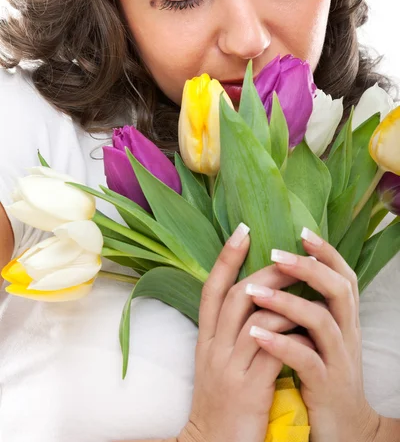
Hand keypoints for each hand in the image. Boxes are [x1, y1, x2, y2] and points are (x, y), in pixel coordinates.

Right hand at [179, 223, 298, 441]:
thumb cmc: (222, 402)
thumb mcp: (217, 363)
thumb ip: (231, 332)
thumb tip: (256, 297)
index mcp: (206, 341)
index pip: (211, 290)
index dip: (226, 258)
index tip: (242, 230)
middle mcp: (214, 349)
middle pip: (237, 296)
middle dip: (265, 272)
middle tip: (288, 255)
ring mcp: (231, 368)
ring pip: (257, 319)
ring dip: (284, 300)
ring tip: (306, 288)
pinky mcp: (250, 388)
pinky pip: (275, 350)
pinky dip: (292, 335)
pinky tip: (308, 328)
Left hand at [246, 229, 379, 441]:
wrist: (344, 430)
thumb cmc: (323, 376)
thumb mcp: (321, 340)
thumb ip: (311, 309)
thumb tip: (284, 274)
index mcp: (344, 320)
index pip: (343, 277)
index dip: (326, 253)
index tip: (302, 232)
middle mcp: (347, 334)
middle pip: (339, 290)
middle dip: (308, 268)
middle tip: (275, 254)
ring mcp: (338, 360)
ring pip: (322, 322)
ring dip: (287, 303)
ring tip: (254, 292)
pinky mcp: (326, 386)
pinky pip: (307, 360)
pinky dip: (282, 344)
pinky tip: (257, 335)